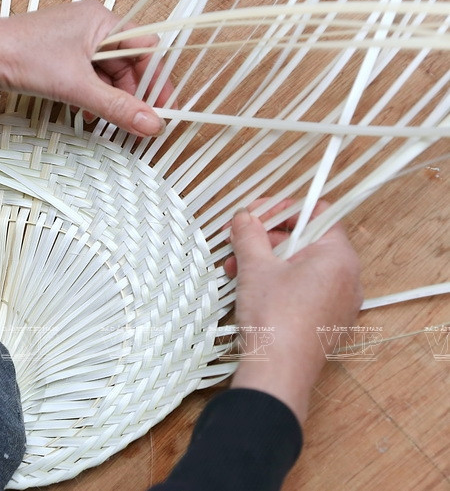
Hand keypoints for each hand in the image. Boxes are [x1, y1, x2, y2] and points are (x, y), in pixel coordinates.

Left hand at [0, 0, 171, 136]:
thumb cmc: (21, 56)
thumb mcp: (75, 86)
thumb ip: (117, 107)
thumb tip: (152, 125)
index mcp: (101, 21)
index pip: (145, 49)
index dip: (156, 81)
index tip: (163, 111)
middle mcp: (89, 27)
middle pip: (126, 65)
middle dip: (133, 96)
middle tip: (138, 127)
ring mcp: (70, 43)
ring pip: (104, 76)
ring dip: (111, 101)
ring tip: (114, 127)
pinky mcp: (53, 58)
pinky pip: (84, 80)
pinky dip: (91, 99)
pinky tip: (89, 119)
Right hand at [226, 201, 361, 422]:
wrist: (277, 372)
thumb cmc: (274, 318)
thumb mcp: (255, 267)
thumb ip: (249, 234)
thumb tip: (243, 217)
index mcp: (338, 256)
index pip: (317, 213)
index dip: (282, 209)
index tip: (254, 214)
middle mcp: (347, 277)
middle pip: (306, 239)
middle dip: (267, 238)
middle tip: (237, 239)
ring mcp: (339, 301)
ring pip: (301, 265)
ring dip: (267, 260)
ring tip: (235, 267)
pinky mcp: (327, 320)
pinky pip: (304, 288)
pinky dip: (278, 282)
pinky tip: (249, 287)